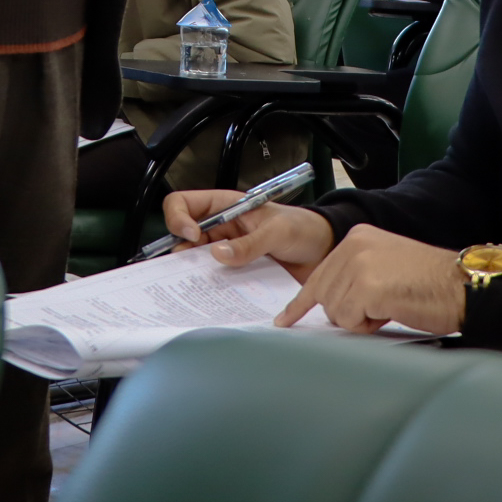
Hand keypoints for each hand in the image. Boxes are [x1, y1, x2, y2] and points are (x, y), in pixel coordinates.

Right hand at [161, 187, 335, 276]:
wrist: (323, 252)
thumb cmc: (303, 229)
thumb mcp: (277, 231)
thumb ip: (250, 242)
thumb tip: (218, 253)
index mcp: (225, 206)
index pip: (183, 203)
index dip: (178, 218)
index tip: (192, 236)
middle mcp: (220, 229)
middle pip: (182, 238)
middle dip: (180, 253)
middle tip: (189, 268)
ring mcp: (226, 253)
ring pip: (196, 264)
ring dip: (195, 275)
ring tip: (201, 286)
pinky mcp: (236, 275)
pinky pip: (216, 283)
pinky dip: (214, 291)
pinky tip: (219, 298)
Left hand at [273, 223, 465, 335]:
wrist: (462, 286)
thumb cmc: (431, 283)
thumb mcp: (385, 268)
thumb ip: (355, 278)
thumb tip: (330, 306)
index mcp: (357, 238)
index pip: (319, 274)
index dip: (302, 303)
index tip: (285, 319)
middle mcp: (353, 245)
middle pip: (325, 298)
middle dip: (349, 313)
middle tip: (382, 306)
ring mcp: (358, 265)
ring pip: (336, 312)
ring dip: (361, 319)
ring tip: (390, 304)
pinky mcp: (367, 287)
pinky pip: (351, 321)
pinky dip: (369, 325)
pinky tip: (391, 310)